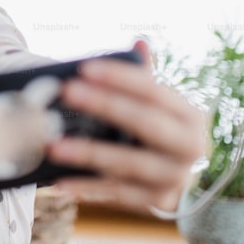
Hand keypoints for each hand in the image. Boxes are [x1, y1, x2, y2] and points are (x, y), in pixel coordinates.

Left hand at [46, 39, 206, 214]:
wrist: (176, 177)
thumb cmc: (157, 131)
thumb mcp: (157, 106)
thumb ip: (144, 76)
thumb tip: (139, 41)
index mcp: (190, 115)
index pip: (153, 91)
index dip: (119, 78)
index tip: (84, 67)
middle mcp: (190, 147)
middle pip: (145, 123)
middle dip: (105, 106)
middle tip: (67, 92)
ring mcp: (175, 177)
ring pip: (128, 164)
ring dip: (88, 153)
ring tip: (53, 145)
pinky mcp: (156, 202)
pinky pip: (117, 195)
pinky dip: (87, 188)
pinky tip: (60, 182)